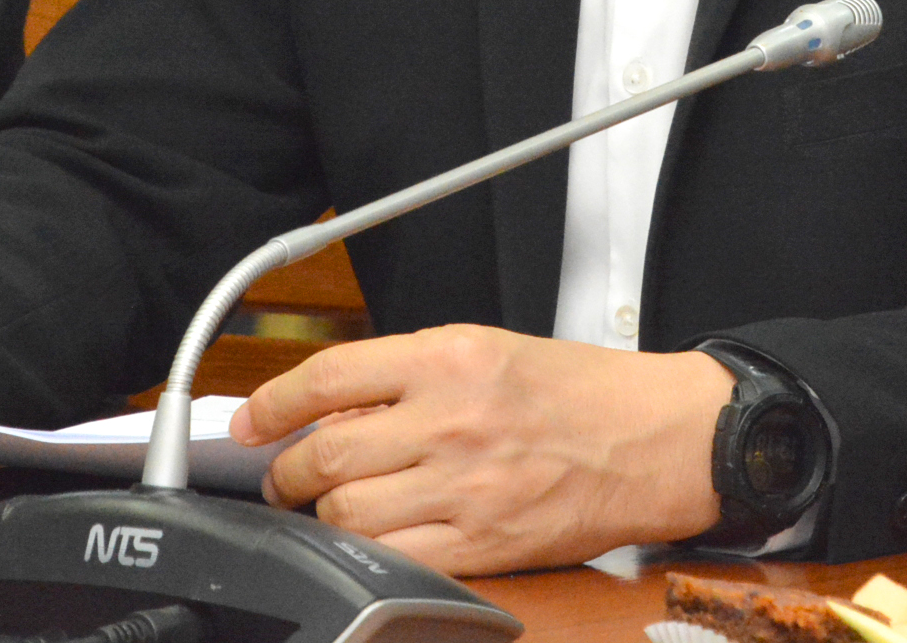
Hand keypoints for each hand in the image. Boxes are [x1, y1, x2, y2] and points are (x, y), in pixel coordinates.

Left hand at [238, 326, 731, 573]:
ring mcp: (465, 487)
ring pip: (347, 514)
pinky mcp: (482, 544)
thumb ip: (409, 374)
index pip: (329, 376)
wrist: (655, 439)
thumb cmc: (580, 392)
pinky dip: (366, 553)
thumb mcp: (490, 349)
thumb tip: (330, 408)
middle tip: (287, 476)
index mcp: (452, 357)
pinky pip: (392, 558)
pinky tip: (373, 540)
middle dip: (289, 472)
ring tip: (333, 508)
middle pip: (326, 454)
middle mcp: (452, 419)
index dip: (272, 403)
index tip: (251, 422)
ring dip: (325, 515)